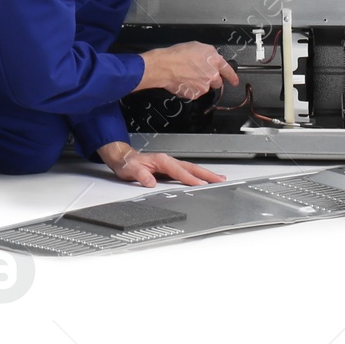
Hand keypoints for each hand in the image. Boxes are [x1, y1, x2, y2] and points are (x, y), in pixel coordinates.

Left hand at [98, 142, 225, 187]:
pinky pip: (186, 172)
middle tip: (220, 179)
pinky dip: (197, 175)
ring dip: (205, 174)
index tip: (202, 184)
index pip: (180, 171)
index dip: (191, 178)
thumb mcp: (131, 170)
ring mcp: (170, 165)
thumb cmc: (128, 163)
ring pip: (191, 169)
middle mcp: (168, 161)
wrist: (124, 158)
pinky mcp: (170, 169)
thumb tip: (150, 182)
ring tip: (218, 179)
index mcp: (162, 161)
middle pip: (191, 167)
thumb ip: (142, 175)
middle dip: (207, 174)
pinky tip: (202, 180)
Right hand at [136, 41, 238, 99]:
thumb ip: (209, 54)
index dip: (232, 77)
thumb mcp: (197, 46)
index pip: (228, 71)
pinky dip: (191, 88)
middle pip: (217, 82)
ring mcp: (204, 86)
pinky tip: (184, 81)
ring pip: (205, 87)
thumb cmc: (178, 54)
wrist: (164, 66)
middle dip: (211, 79)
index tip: (235, 81)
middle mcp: (212, 75)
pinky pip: (195, 93)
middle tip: (199, 74)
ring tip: (188, 75)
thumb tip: (212, 59)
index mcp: (215, 61)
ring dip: (200, 83)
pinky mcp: (195, 94)